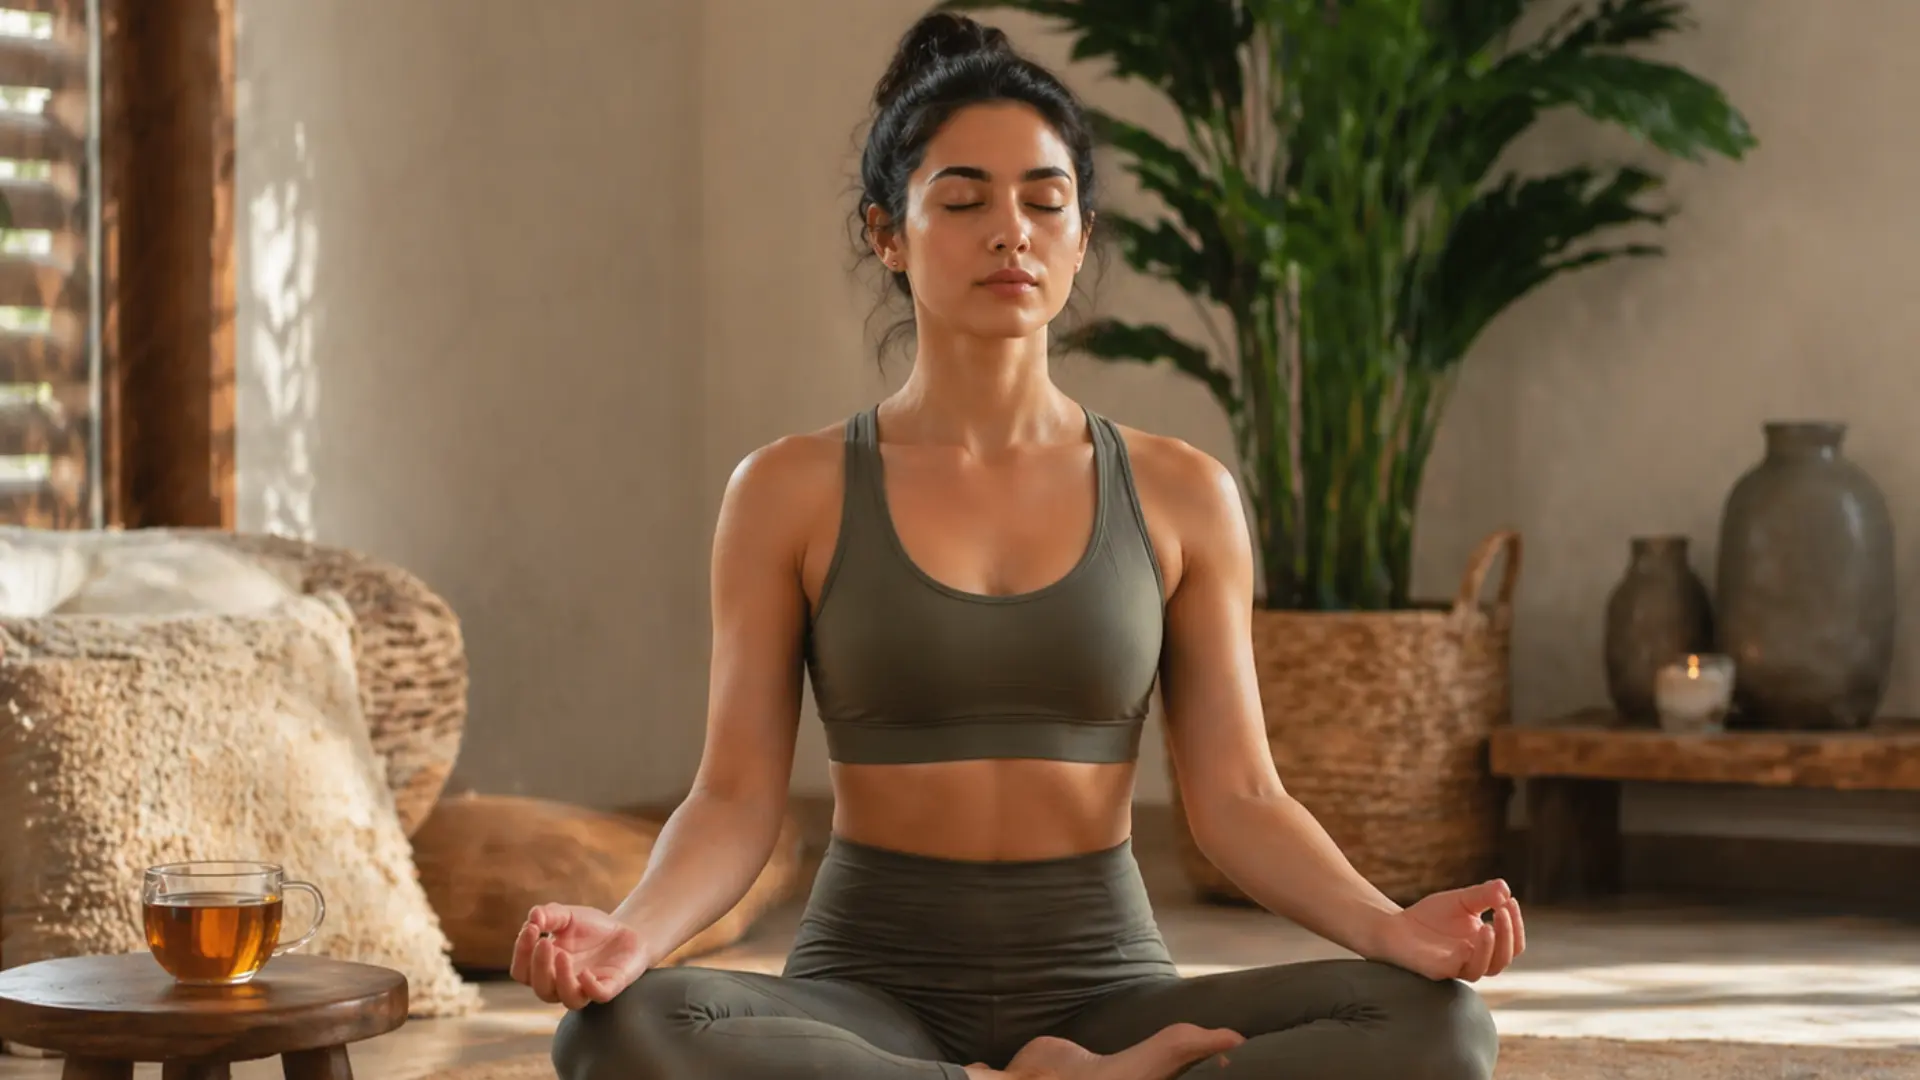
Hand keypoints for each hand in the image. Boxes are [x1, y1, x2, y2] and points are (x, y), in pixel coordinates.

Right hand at [509, 903, 651, 1009]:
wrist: (625, 929)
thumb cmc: (590, 927)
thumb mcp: (567, 915)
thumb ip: (549, 915)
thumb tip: (533, 917)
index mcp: (546, 968)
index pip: (522, 971)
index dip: (521, 954)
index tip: (531, 928)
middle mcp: (562, 983)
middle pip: (541, 989)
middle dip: (538, 967)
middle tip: (544, 942)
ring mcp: (587, 987)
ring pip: (568, 1000)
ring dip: (561, 980)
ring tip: (562, 954)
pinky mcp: (610, 986)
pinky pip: (598, 996)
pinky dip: (590, 987)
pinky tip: (586, 972)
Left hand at [1365, 879, 1525, 982]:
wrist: (1396, 926)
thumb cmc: (1431, 916)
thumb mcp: (1462, 900)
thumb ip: (1483, 895)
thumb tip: (1505, 889)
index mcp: (1486, 945)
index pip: (1513, 943)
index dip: (1516, 924)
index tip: (1510, 900)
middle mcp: (1476, 959)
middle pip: (1505, 957)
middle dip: (1508, 934)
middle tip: (1502, 910)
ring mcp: (1459, 967)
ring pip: (1487, 968)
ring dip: (1493, 947)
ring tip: (1488, 925)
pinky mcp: (1440, 969)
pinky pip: (1461, 969)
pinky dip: (1470, 955)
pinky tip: (1471, 938)